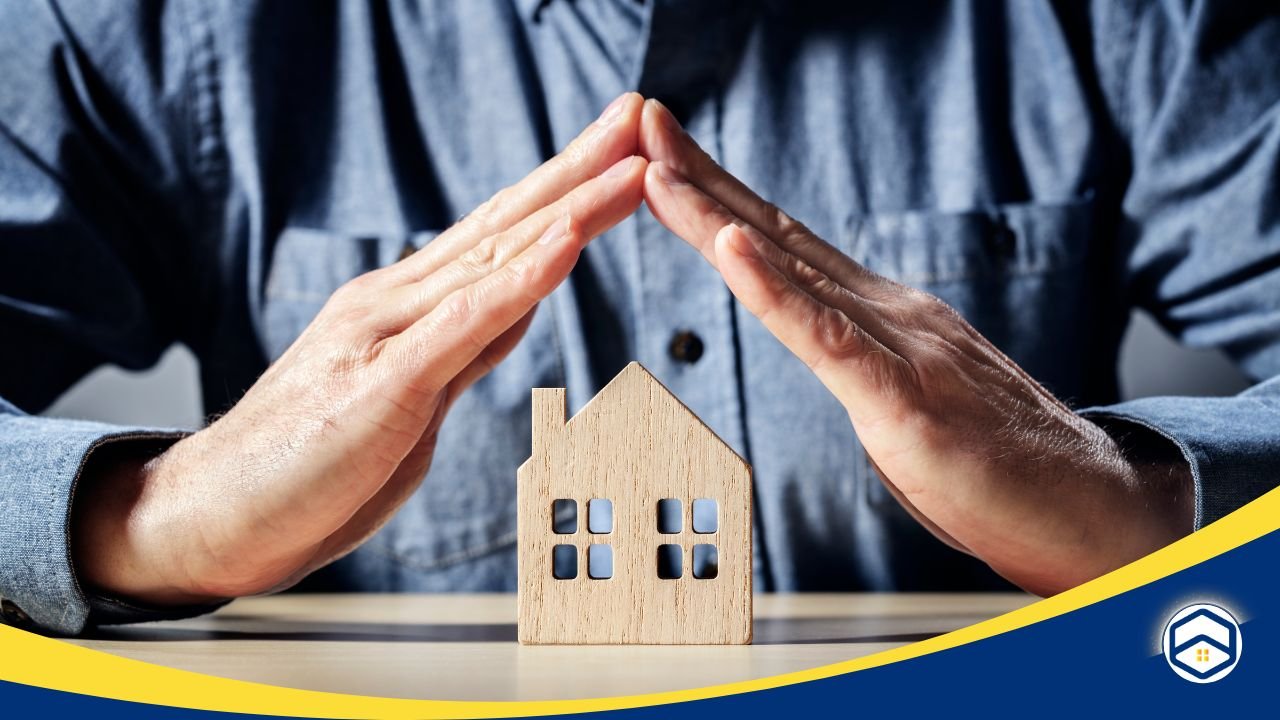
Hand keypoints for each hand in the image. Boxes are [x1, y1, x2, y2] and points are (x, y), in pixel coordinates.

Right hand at [72, 94, 648, 604]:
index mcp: (407, 307)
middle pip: (503, 227)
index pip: (500, 236)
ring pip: (492, 262)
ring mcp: (385, 338)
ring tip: (629, 166)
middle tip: (638, 117)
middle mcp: (396, 304)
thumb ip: (467, 347)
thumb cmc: (313, 464)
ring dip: (568, 210)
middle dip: (578, 171)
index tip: (622, 150)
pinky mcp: (380, 389)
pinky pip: (460, 327)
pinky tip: (563, 245)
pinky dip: (517, 282)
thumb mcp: (415, 400)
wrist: (215, 515)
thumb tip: (525, 302)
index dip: (564, 189)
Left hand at [638, 99, 1192, 594]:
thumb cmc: (998, 463)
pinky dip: (774, 293)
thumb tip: (822, 345)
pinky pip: (829, 340)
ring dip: (716, 218)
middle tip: (640, 123)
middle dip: (700, 180)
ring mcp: (900, 348)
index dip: (720, 197)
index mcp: (882, 315)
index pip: (787, 244)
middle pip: (777, 236)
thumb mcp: (909, 399)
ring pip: (790, 274)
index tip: (664, 156)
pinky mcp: (907, 399)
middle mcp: (887, 312)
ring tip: (659, 172)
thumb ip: (862, 363)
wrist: (1092, 506)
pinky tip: (732, 250)